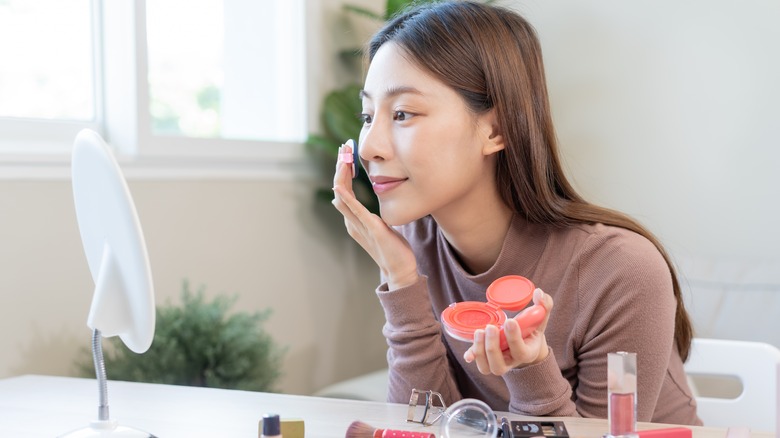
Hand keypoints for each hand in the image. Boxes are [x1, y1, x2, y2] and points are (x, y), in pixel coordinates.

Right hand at [332, 142, 418, 289]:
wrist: (400, 270)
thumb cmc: (393, 248)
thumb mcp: (382, 226)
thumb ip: (374, 215)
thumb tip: (375, 204)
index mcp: (354, 220)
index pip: (343, 191)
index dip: (343, 171)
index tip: (346, 153)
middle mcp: (352, 222)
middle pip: (339, 190)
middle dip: (340, 168)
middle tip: (343, 148)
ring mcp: (359, 226)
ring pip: (342, 197)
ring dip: (341, 176)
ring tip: (343, 158)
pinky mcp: (371, 229)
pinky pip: (355, 211)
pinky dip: (346, 198)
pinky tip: (341, 186)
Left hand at [463, 288, 553, 374]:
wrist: (526, 344)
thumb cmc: (532, 329)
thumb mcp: (541, 318)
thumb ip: (544, 305)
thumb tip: (538, 292)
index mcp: (527, 353)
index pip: (520, 351)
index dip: (514, 337)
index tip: (510, 320)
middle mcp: (511, 362)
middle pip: (500, 365)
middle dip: (493, 346)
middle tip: (491, 327)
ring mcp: (498, 362)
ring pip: (487, 367)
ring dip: (480, 350)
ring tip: (479, 332)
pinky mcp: (487, 359)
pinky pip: (479, 362)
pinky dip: (472, 356)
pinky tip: (468, 353)